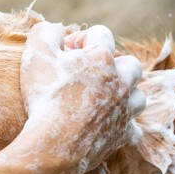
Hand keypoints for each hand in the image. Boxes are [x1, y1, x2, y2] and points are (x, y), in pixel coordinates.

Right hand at [12, 21, 143, 173]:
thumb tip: (55, 29)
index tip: (65, 52)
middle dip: (114, 65)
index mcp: (102, 58)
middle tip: (88, 75)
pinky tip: (108, 126)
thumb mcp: (36, 55)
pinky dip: (123, 125)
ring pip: (138, 96)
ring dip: (124, 94)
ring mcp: (124, 109)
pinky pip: (132, 128)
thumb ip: (46, 33)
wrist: (56, 144)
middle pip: (131, 64)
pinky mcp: (122, 135)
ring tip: (102, 99)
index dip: (82, 38)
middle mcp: (121, 81)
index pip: (101, 34)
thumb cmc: (46, 97)